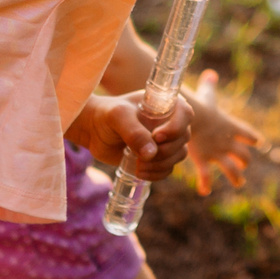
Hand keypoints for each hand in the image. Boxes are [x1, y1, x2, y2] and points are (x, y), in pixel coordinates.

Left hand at [68, 87, 192, 179]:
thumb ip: (134, 133)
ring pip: (179, 155)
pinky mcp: (158, 157)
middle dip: (165, 151)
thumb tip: (151, 154)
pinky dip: (157, 174)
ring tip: (138, 166)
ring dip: (161, 165)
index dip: (176, 127)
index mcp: (165, 105)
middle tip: (141, 156)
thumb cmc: (106, 115)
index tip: (156, 136)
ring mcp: (166, 141)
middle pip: (183, 138)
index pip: (185, 113)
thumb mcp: (118, 117)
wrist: (93, 130)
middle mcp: (169, 121)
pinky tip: (139, 172)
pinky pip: (168, 169)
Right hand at [183, 72, 265, 193]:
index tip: (259, 142)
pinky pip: (205, 176)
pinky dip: (205, 183)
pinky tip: (205, 191)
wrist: (190, 118)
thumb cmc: (199, 106)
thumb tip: (210, 73)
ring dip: (235, 177)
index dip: (253, 138)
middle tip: (243, 165)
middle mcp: (228, 142)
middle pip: (243, 155)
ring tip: (238, 182)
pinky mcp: (204, 160)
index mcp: (232, 127)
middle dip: (244, 160)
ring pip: (231, 170)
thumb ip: (209, 86)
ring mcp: (217, 153)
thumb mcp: (206, 96)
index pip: (248, 134)